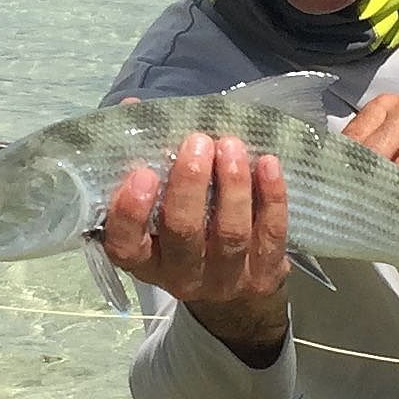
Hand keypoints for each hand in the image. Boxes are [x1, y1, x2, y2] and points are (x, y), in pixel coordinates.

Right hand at [101, 131, 289, 364]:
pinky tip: (268, 163)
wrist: (232, 290)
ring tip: (230, 144)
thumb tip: (133, 108)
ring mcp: (225, 279)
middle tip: (198, 142)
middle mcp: (180, 275)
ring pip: (230, 233)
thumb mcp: (157, 203)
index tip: (143, 173)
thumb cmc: (184, 229)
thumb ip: (144, 157)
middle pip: (184, 232)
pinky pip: (270, 235)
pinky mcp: (264, 275)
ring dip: (232, 185)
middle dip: (190, 184)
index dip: (131, 211)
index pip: (126, 244)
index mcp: (144, 259)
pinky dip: (271, 197)